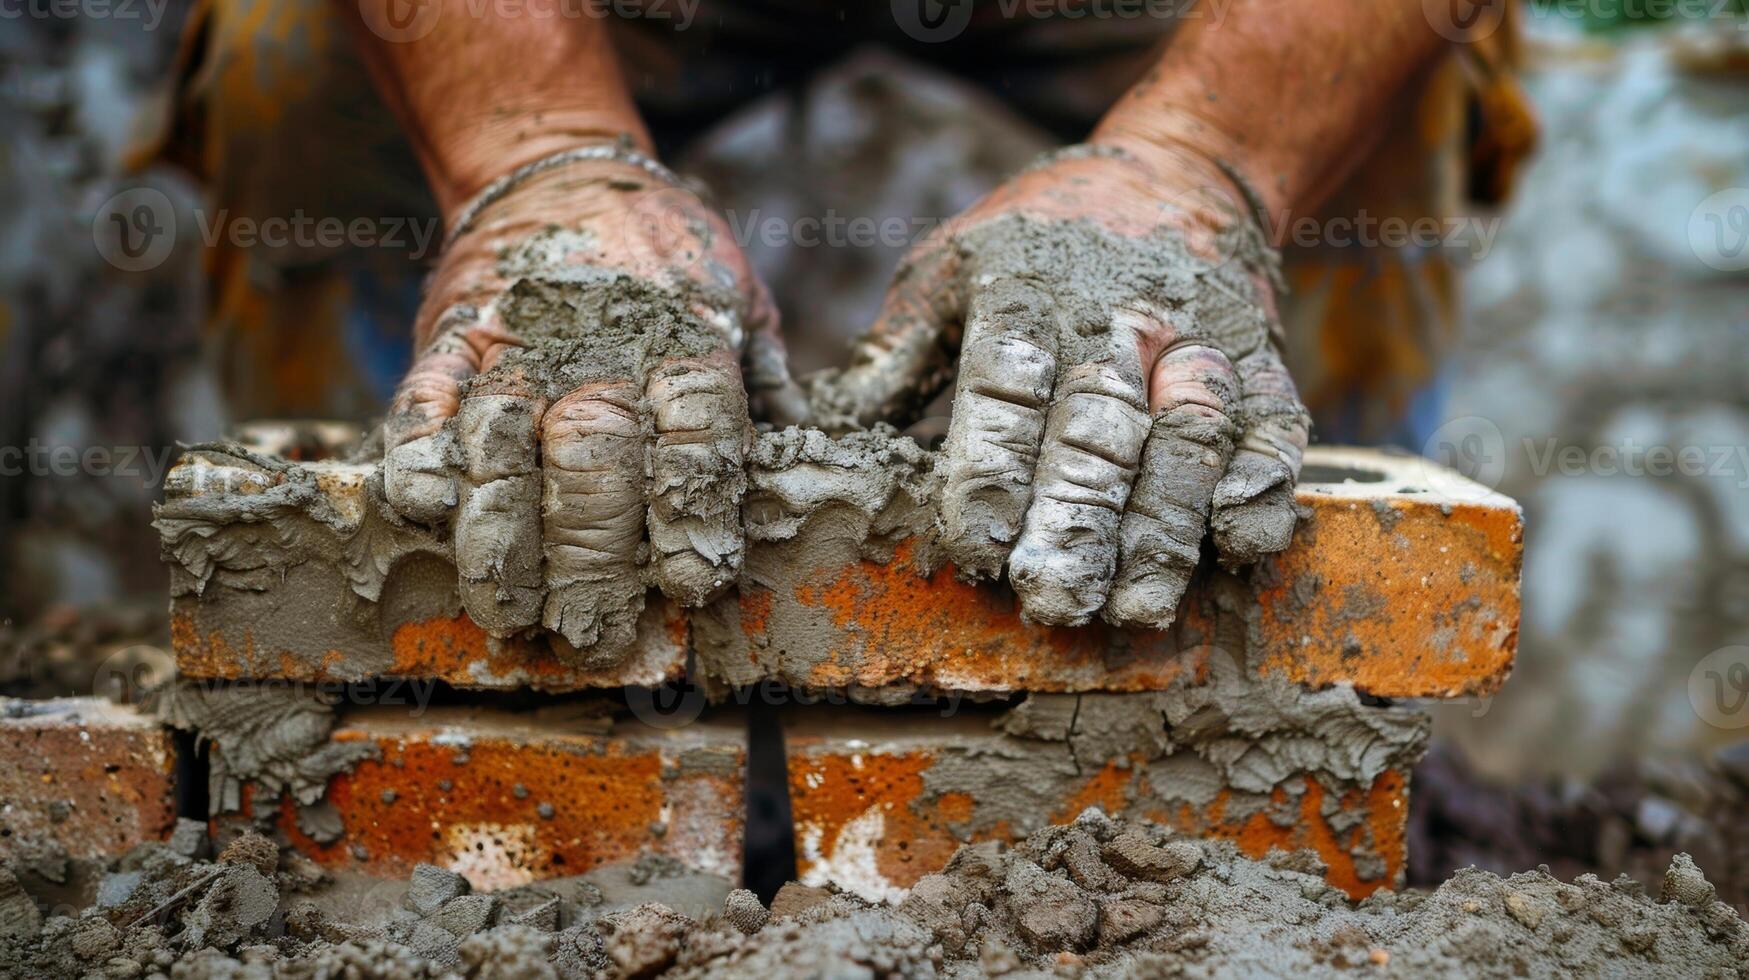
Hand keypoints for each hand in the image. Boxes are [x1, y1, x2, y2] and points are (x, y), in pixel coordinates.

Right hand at [382, 151, 806, 664]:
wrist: (564, 173)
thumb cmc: (671, 261)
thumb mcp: (744, 302)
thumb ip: (768, 388)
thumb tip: (819, 474)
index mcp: (691, 336)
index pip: (698, 425)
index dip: (695, 505)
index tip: (693, 582)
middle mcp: (603, 345)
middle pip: (596, 454)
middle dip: (593, 557)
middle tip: (594, 636)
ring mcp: (518, 341)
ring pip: (505, 443)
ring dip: (502, 537)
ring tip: (510, 615)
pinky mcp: (449, 339)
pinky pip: (423, 403)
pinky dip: (417, 456)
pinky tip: (426, 510)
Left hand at [813, 144, 1308, 628]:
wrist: (1176, 175)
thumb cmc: (1036, 243)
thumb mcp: (949, 267)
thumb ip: (896, 351)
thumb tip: (829, 427)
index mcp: (1024, 296)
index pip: (1005, 387)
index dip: (990, 470)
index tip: (973, 550)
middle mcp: (1114, 321)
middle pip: (1097, 429)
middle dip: (1074, 522)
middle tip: (1053, 602)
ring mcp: (1196, 343)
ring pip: (1185, 438)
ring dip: (1162, 528)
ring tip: (1136, 607)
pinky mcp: (1262, 362)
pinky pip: (1275, 427)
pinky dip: (1264, 486)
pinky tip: (1239, 547)